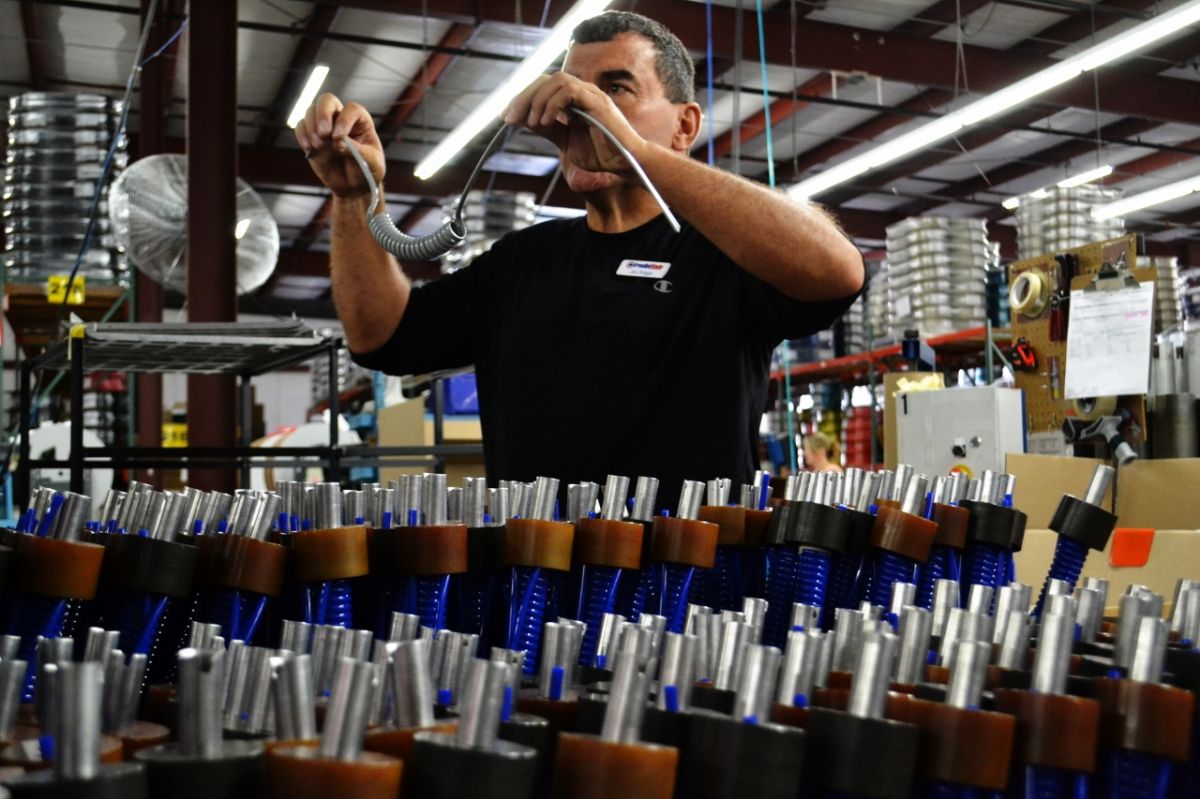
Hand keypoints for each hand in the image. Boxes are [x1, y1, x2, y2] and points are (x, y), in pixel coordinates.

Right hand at [294, 93, 383, 201]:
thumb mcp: (371, 163)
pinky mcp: (311, 136)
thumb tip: (337, 142)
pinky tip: (308, 147)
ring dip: (311, 126)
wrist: (353, 186)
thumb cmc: (367, 171)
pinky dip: (301, 134)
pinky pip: (300, 126)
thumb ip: (357, 151)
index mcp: (361, 121)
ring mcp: (325, 126)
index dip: (344, 120)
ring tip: (318, 145)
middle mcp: (341, 119)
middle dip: (323, 113)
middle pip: (327, 100)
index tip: (340, 137)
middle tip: (324, 133)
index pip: (351, 109)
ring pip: (311, 111)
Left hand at [503, 73, 644, 176]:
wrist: (625, 164)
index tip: (506, 117)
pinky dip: (552, 104)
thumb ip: (549, 129)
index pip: (543, 87)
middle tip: (508, 118)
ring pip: (556, 80)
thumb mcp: (566, 142)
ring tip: (531, 122)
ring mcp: (591, 95)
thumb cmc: (601, 155)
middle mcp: (582, 92)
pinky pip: (569, 91)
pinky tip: (545, 122)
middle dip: (523, 97)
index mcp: (574, 100)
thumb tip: (525, 120)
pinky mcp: (598, 103)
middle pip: (545, 79)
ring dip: (537, 100)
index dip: (522, 98)